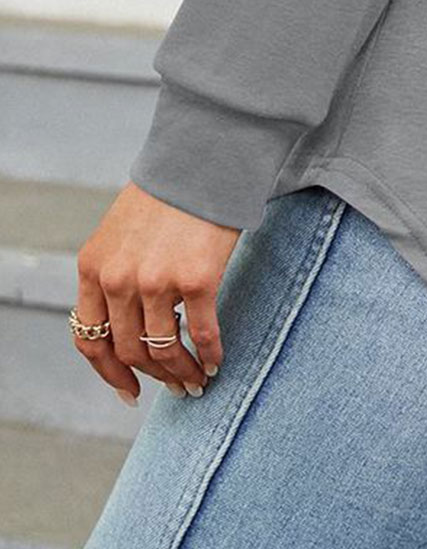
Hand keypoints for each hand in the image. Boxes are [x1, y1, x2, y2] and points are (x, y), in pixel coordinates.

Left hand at [73, 182, 241, 405]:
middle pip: (129, 350)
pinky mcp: (197, 279)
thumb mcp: (119, 233)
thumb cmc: (165, 194)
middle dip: (153, 376)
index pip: (88, 339)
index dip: (108, 371)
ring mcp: (157, 282)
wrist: (202, 159)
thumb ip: (113, 274)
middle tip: (174, 388)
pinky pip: (202, 332)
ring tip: (196, 381)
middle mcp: (118, 280)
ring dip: (181, 373)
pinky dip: (209, 354)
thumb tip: (128, 324)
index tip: (129, 389)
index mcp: (92, 268)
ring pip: (163, 350)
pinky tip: (216, 361)